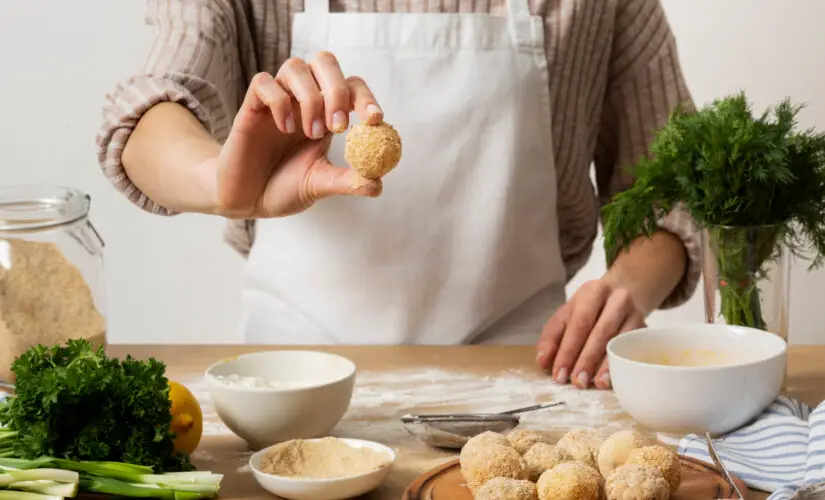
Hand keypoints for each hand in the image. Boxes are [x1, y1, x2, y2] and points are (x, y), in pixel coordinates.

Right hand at [214, 51, 383, 217]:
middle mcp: (303, 100)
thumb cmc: (285, 188)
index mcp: (327, 113)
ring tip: (311, 133)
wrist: (248, 200)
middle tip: (339, 126)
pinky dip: (278, 101)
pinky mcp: (251, 107)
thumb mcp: (321, 185)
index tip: (374, 120)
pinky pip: (264, 83)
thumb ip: (348, 182)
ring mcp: (277, 100)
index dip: (365, 98)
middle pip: (325, 62)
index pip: (351, 86)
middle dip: (337, 90)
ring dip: (310, 98)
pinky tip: (284, 128)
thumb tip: (378, 185)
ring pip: (295, 67)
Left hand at [535, 278, 645, 389]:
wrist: (625, 293)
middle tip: (577, 382)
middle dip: (587, 359)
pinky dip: (622, 365)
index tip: (559, 373)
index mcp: (593, 292)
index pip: (579, 322)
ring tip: (597, 384)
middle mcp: (617, 299)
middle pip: (601, 331)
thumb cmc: (590, 309)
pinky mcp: (646, 328)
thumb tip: (542, 362)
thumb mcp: (567, 315)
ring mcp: (635, 313)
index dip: (568, 349)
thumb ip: (552, 337)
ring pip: (620, 340)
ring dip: (607, 365)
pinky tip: (614, 379)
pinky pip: (634, 349)